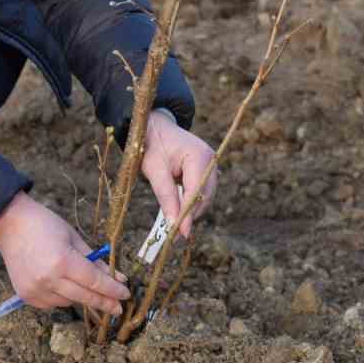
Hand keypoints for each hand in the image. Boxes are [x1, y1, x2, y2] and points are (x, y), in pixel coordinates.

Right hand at [0, 192, 128, 314]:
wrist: (10, 225)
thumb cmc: (45, 225)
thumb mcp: (74, 238)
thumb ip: (95, 261)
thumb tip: (117, 278)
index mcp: (62, 261)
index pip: (94, 282)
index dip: (113, 290)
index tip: (126, 294)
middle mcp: (48, 279)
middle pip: (84, 297)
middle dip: (105, 302)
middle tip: (119, 307)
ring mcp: (35, 290)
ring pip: (69, 302)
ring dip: (81, 296)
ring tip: (83, 283)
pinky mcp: (27, 296)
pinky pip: (53, 303)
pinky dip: (62, 297)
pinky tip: (62, 284)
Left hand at [140, 110, 216, 238]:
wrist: (155, 127)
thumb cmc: (152, 145)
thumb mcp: (155, 171)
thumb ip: (166, 197)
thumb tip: (173, 224)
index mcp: (198, 156)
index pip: (195, 192)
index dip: (188, 214)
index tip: (180, 233)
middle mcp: (210, 161)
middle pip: (204, 197)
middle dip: (190, 216)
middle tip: (175, 235)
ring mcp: (211, 166)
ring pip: (205, 197)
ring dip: (192, 212)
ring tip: (176, 228)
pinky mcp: (207, 171)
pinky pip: (202, 192)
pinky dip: (192, 203)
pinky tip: (180, 213)